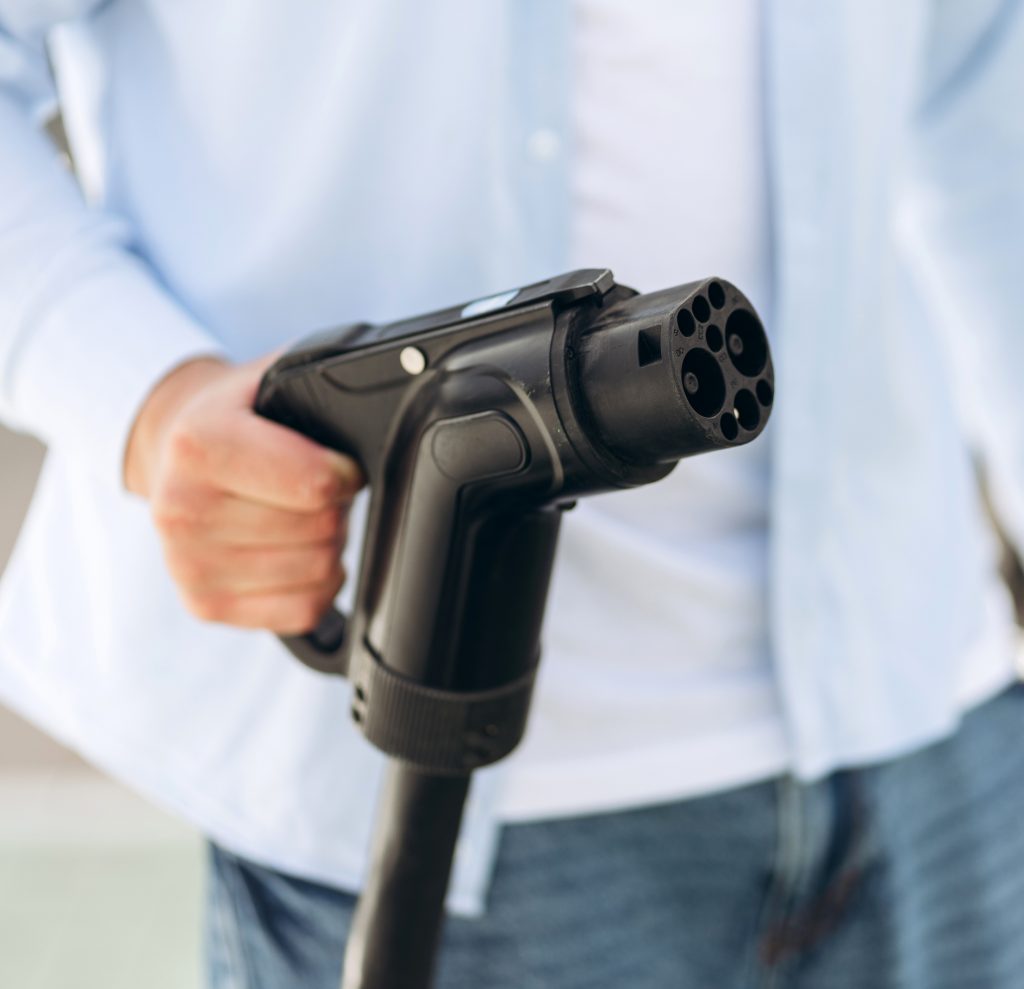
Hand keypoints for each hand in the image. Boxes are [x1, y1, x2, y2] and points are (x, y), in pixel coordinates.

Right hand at [124, 355, 363, 633]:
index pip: (314, 483)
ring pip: (318, 571)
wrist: (171, 452)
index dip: (346, 474)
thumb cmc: (236, 416)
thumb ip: (324, 386)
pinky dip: (318, 583)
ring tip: (300, 515)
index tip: (340, 465)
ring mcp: (189, 566)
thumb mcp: (272, 378)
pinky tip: (294, 551)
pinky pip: (304, 609)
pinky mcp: (205, 605)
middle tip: (315, 489)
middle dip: (335, 506)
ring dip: (327, 543)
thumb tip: (388, 409)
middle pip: (321, 530)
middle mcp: (182, 510)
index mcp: (198, 445)